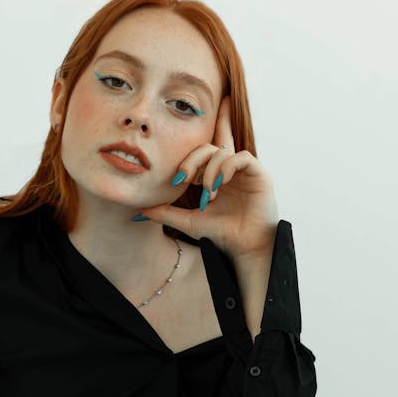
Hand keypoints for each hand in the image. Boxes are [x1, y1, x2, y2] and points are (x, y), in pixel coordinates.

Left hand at [135, 94, 279, 259]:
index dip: (190, 149)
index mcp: (214, 175)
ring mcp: (244, 170)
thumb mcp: (187, 220)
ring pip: (221, 152)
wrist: (243, 248)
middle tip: (182, 178)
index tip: (177, 173)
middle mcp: (230, 169)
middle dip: (191, 160)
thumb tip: (138, 211)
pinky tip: (220, 183)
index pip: (205, 149)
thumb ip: (165, 212)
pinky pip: (241, 157)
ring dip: (209, 172)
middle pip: (207, 148)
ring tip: (208, 194)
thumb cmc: (219, 234)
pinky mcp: (259, 174)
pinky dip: (227, 167)